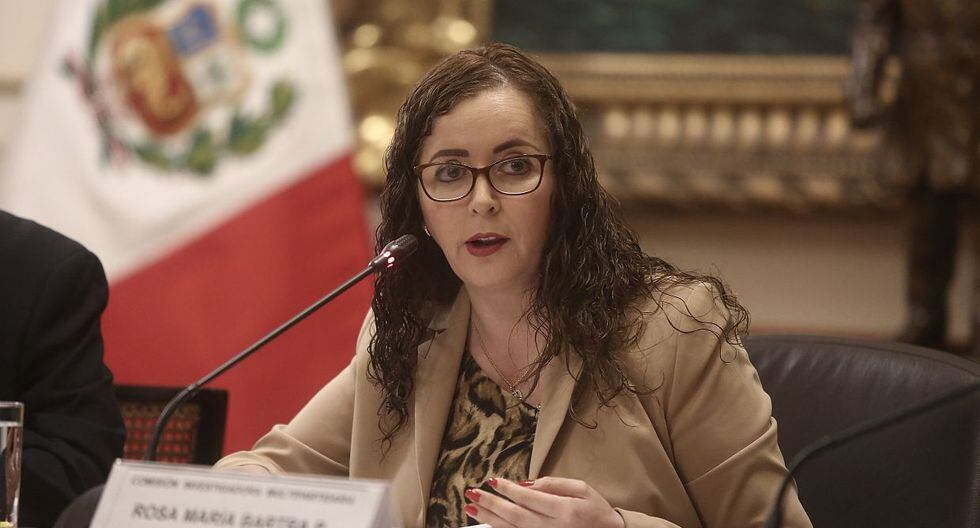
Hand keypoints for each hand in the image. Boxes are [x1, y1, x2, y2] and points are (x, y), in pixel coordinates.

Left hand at [463, 477, 624, 527]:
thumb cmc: (597, 511)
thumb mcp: (582, 489)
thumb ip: (554, 484)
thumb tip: (525, 483)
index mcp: (565, 510)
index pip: (529, 499)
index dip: (508, 490)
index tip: (492, 480)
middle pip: (515, 516)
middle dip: (491, 505)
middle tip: (472, 493)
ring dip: (489, 519)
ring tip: (470, 508)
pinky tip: (487, 525)